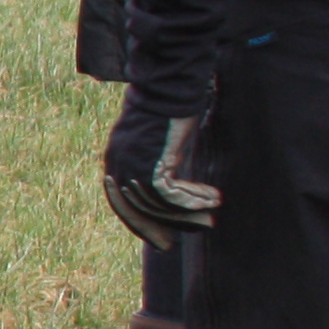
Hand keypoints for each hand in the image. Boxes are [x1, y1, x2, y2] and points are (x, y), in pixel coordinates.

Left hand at [103, 98, 218, 247]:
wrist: (168, 87)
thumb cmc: (168, 110)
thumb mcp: (157, 143)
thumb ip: (156, 166)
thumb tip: (168, 188)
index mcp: (116, 162)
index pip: (124, 204)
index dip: (142, 223)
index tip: (160, 237)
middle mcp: (118, 167)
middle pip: (137, 211)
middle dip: (160, 228)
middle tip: (177, 241)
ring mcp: (133, 166)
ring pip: (159, 206)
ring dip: (188, 211)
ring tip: (212, 210)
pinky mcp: (153, 164)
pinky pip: (173, 195)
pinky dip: (194, 200)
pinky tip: (213, 198)